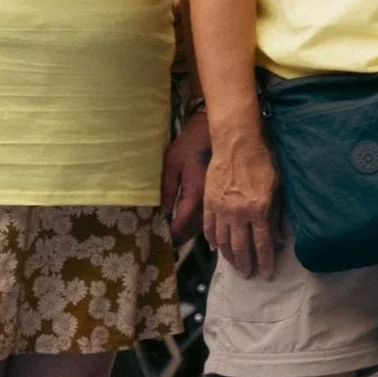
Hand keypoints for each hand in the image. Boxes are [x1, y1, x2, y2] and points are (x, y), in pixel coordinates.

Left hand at [162, 111, 211, 245]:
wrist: (217, 132)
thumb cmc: (190, 145)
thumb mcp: (172, 165)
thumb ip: (166, 191)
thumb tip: (161, 215)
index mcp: (195, 195)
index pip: (181, 225)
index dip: (169, 236)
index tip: (157, 242)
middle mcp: (209, 203)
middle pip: (193, 231)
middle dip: (179, 239)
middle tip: (164, 244)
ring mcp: (217, 201)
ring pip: (204, 228)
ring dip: (190, 235)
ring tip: (175, 238)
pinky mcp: (220, 197)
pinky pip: (210, 219)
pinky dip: (199, 226)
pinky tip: (190, 226)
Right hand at [203, 128, 279, 279]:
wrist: (237, 143)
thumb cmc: (262, 161)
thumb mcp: (277, 187)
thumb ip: (275, 215)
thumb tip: (277, 240)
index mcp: (259, 209)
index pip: (262, 244)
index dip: (265, 261)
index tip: (267, 274)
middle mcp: (239, 213)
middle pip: (241, 247)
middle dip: (246, 264)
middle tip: (248, 275)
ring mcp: (221, 209)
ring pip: (223, 241)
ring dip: (229, 256)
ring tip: (235, 266)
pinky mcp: (209, 203)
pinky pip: (210, 228)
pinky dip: (213, 240)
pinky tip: (216, 248)